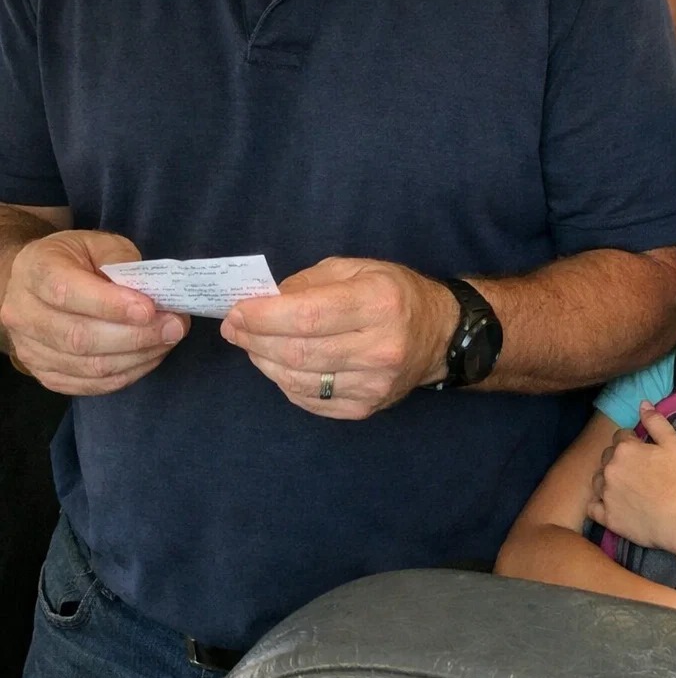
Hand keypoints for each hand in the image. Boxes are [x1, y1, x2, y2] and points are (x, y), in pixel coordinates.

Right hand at [2, 231, 188, 394]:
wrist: (37, 283)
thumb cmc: (74, 259)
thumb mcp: (98, 244)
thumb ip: (122, 264)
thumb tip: (154, 294)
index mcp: (35, 271)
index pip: (67, 292)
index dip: (111, 305)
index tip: (149, 309)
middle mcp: (24, 313)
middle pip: (79, 337)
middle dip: (135, 336)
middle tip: (174, 327)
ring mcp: (30, 349)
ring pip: (88, 367)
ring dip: (137, 357)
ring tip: (168, 340)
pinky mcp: (45, 374)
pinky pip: (89, 385)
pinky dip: (126, 374)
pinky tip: (149, 356)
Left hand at [220, 257, 453, 418]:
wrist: (440, 336)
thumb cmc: (395, 293)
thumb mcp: (357, 269)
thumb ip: (309, 283)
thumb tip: (263, 301)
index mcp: (378, 304)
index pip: (309, 316)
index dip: (264, 316)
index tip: (236, 311)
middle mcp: (379, 348)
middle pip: (298, 351)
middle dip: (255, 339)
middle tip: (234, 327)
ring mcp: (373, 385)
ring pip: (298, 380)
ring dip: (264, 362)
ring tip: (252, 344)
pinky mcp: (365, 409)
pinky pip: (310, 400)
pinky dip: (284, 382)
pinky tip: (279, 364)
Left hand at [587, 402, 675, 553]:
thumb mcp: (674, 443)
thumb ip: (655, 421)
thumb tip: (642, 403)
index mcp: (624, 448)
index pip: (619, 436)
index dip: (632, 443)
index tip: (644, 453)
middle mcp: (610, 469)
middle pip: (606, 457)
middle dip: (618, 460)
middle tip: (637, 472)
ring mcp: (606, 494)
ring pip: (597, 481)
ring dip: (606, 481)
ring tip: (625, 488)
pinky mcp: (608, 518)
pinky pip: (592, 508)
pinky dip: (599, 505)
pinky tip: (612, 505)